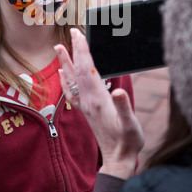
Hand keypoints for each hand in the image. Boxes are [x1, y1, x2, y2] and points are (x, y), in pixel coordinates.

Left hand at [55, 28, 144, 179]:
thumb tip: (118, 92)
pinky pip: (71, 91)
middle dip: (75, 49)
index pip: (87, 68)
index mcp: (98, 99)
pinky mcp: (86, 110)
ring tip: (60, 46)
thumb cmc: (128, 142)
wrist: (117, 160)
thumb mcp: (131, 125)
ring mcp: (85, 105)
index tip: (79, 33)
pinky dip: (65, 80)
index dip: (83, 49)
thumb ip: (124, 108)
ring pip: (72, 79)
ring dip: (66, 61)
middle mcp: (88, 100)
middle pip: (78, 70)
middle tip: (72, 32)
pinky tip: (62, 73)